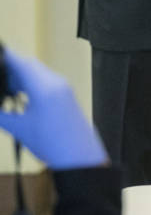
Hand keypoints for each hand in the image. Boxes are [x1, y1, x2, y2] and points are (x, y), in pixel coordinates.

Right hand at [0, 51, 106, 169]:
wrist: (79, 156)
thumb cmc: (48, 142)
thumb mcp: (18, 128)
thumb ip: (1, 114)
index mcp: (44, 87)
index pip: (22, 63)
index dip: (7, 58)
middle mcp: (56, 82)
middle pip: (30, 66)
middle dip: (11, 69)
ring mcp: (64, 88)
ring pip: (39, 73)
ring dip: (22, 77)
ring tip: (5, 89)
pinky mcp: (67, 95)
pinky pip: (47, 81)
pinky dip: (32, 84)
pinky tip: (21, 96)